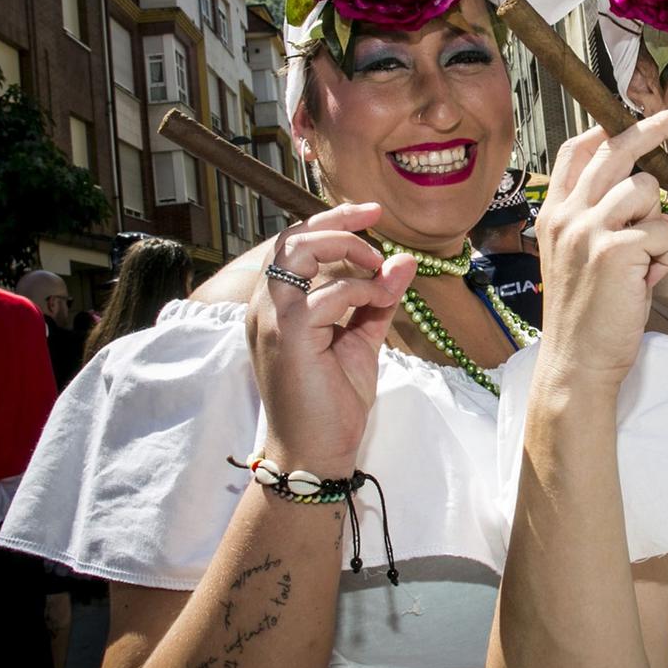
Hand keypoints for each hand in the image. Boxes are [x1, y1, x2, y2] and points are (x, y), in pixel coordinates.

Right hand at [247, 203, 416, 475]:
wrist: (316, 452)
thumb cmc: (332, 402)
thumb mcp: (361, 340)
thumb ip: (377, 299)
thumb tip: (403, 261)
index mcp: (275, 304)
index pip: (293, 244)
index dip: (331, 222)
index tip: (371, 214)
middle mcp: (264, 306)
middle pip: (292, 237)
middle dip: (339, 222)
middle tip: (377, 222)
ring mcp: (270, 319)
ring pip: (301, 251)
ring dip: (349, 252)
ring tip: (378, 271)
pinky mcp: (287, 335)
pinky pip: (327, 292)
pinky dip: (361, 289)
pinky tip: (380, 303)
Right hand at [535, 105, 667, 388]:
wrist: (576, 361)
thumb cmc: (585, 313)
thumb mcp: (576, 255)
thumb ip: (595, 218)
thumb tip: (639, 185)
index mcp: (553, 213)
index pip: (577, 151)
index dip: (608, 128)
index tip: (637, 116)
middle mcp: (567, 214)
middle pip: (616, 149)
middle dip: (655, 127)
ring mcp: (589, 229)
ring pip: (648, 191)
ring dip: (658, 226)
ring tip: (644, 262)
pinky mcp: (615, 249)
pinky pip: (664, 231)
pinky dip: (665, 256)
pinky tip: (645, 281)